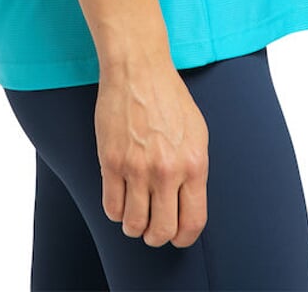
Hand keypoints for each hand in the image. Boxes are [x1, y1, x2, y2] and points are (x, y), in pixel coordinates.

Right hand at [95, 60, 209, 247]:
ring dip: (133, 226)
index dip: (183, 238)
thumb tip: (187, 204)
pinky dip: (115, 211)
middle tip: (152, 229)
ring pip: (133, 224)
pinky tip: (119, 199)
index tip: (176, 236)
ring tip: (134, 215)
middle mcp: (167, 171)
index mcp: (194, 164)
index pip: (192, 223)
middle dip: (156, 237)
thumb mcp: (197, 133)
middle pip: (161, 231)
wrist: (138, 70)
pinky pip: (111, 207)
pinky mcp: (111, 162)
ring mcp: (137, 168)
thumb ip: (194, 171)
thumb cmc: (169, 98)